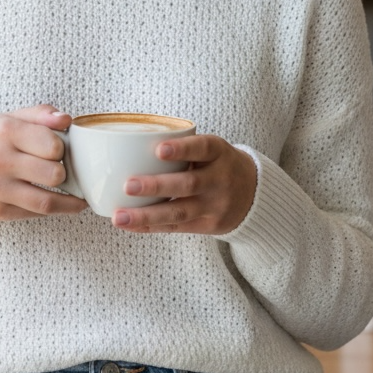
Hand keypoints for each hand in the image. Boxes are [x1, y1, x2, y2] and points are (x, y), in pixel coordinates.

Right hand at [0, 105, 87, 220]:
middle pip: (54, 174)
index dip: (62, 149)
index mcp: (5, 131)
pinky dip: (54, 210)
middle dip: (62, 172)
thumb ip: (42, 114)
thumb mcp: (13, 119)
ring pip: (46, 201)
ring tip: (75, 195)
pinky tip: (63, 204)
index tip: (58, 150)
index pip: (54, 146)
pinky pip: (35, 214)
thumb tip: (66, 119)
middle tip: (58, 169)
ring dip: (68, 199)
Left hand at [111, 135, 256, 235]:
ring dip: (146, 214)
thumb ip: (183, 147)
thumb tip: (129, 145)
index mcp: (218, 153)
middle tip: (127, 185)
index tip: (158, 150)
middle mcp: (220, 179)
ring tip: (119, 216)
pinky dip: (150, 226)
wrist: (254, 193)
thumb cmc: (216, 164)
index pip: (202, 148)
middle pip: (188, 184)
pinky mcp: (210, 225)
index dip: (181, 149)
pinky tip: (129, 225)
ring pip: (179, 211)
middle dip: (156, 186)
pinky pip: (177, 227)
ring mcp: (216, 205)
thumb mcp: (211, 149)